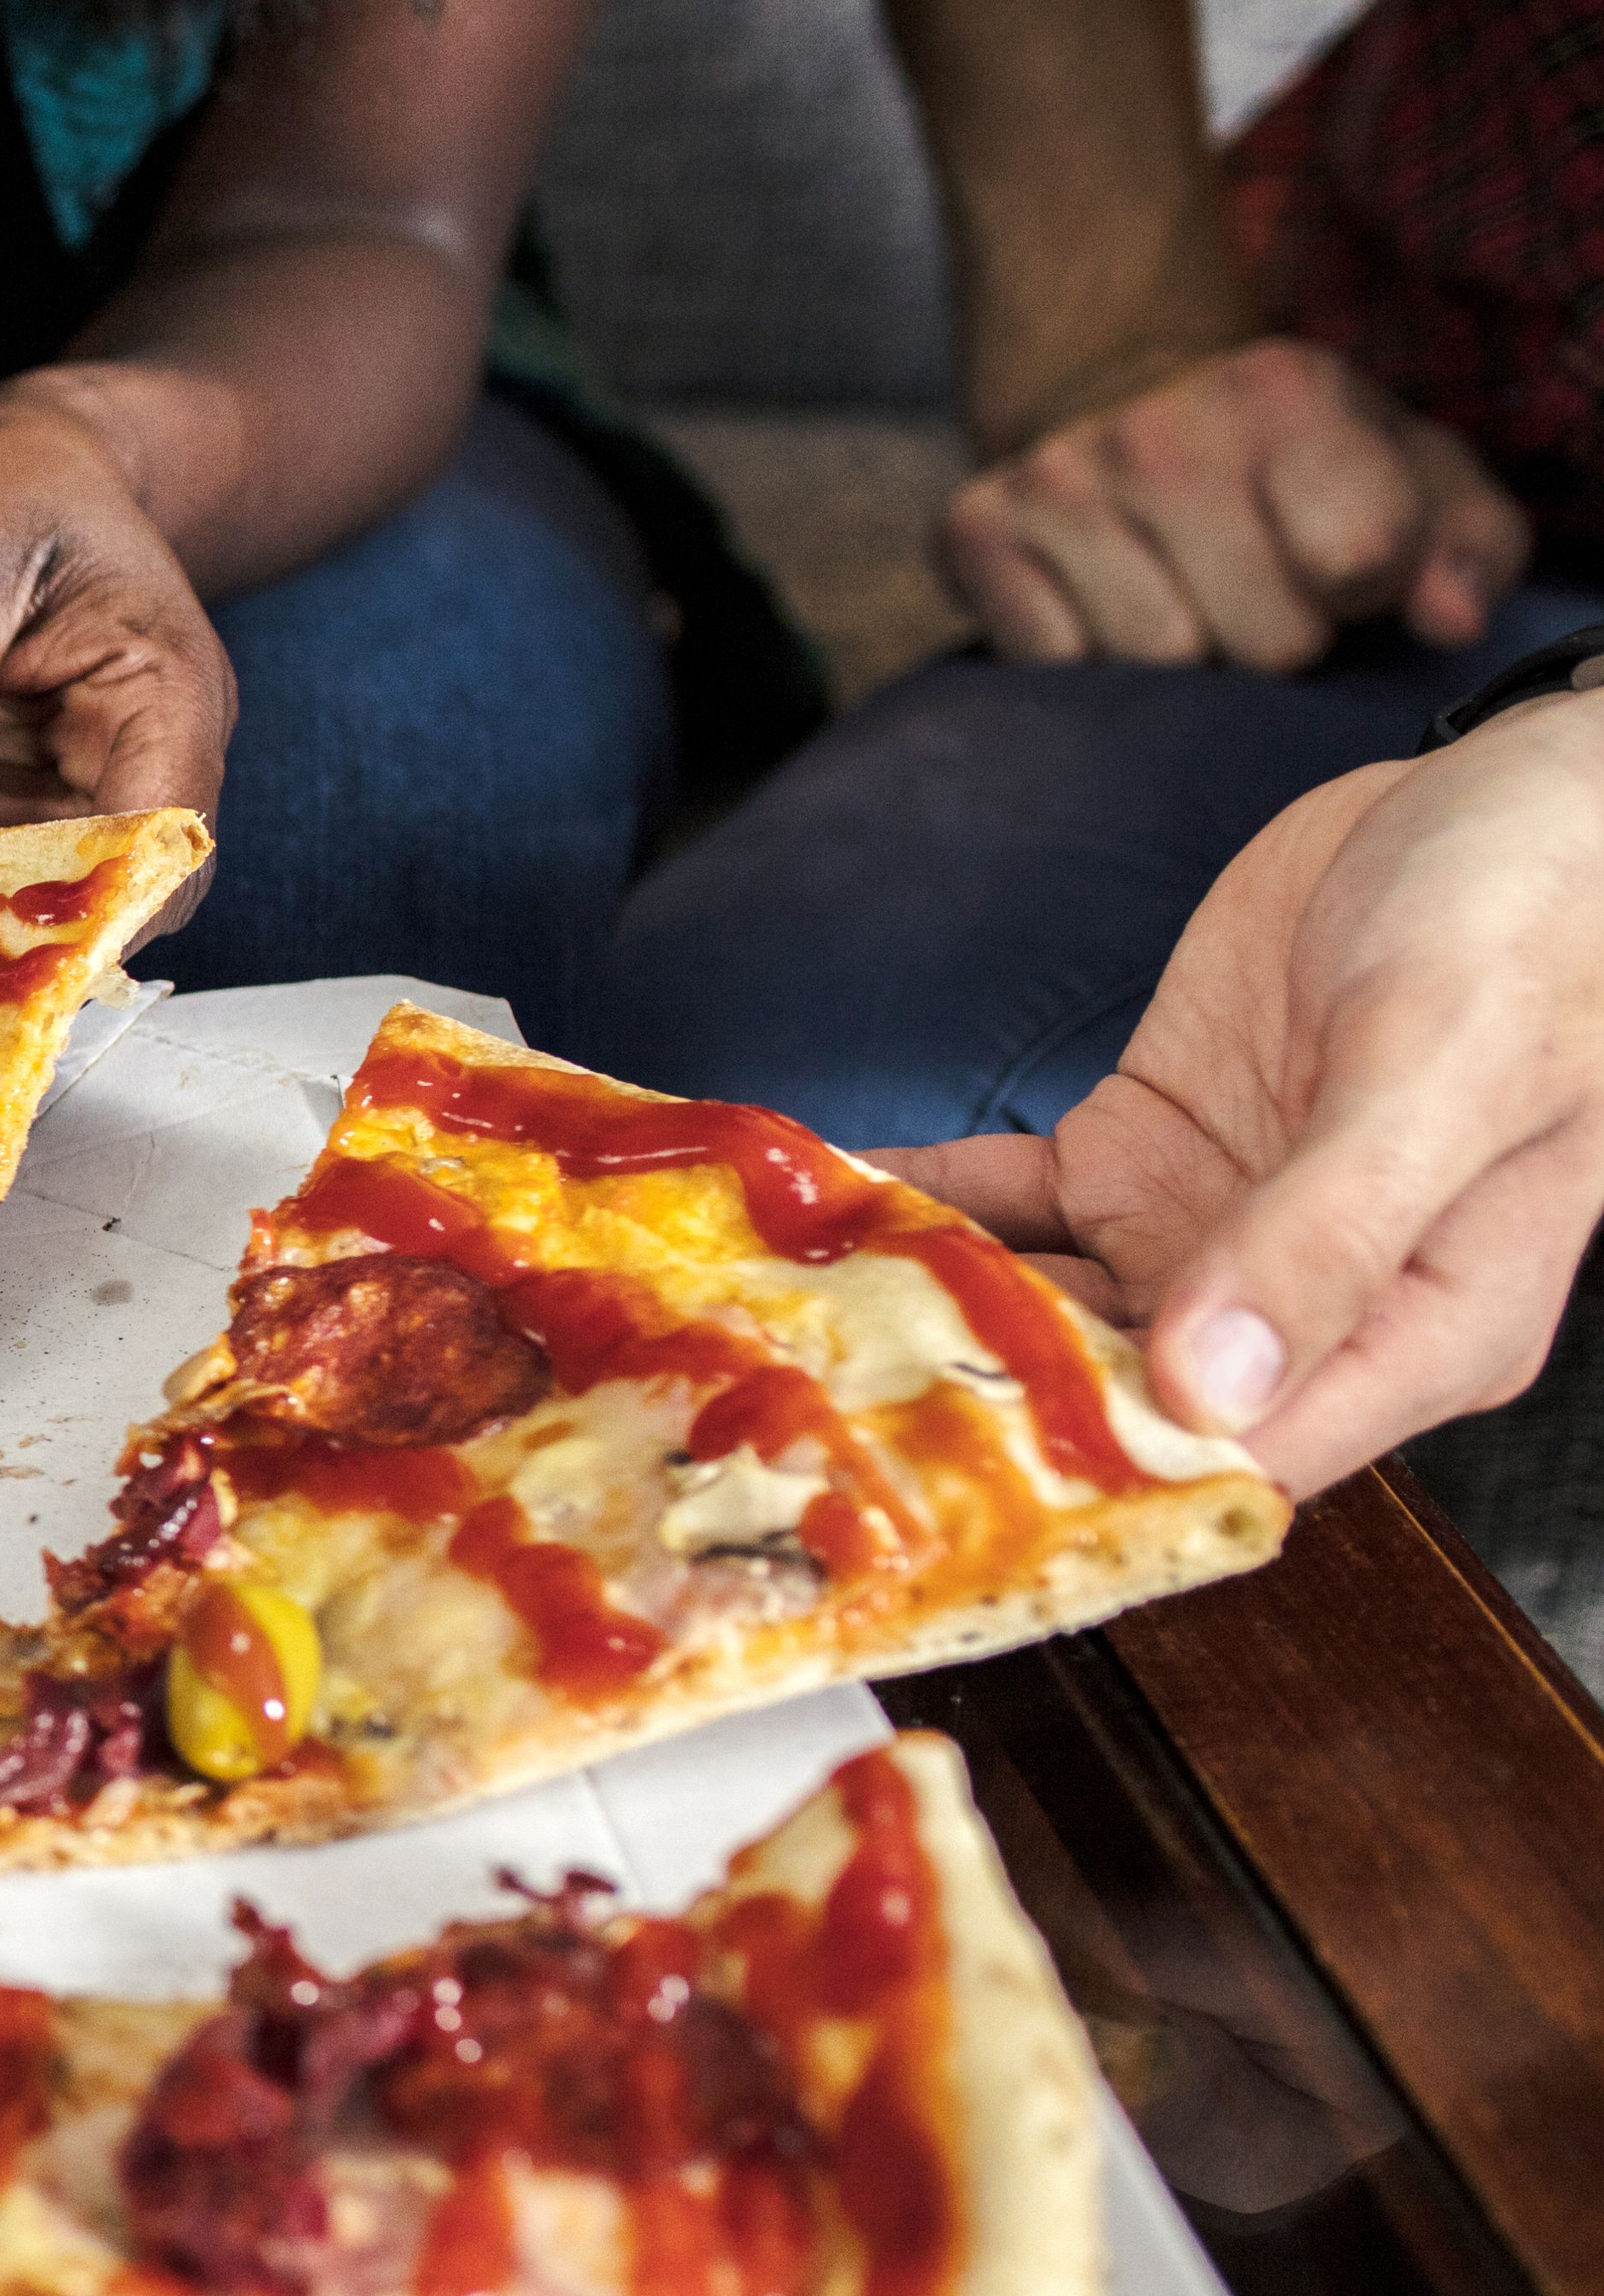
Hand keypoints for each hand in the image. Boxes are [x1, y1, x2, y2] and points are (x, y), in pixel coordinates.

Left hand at [877, 695, 1603, 1490]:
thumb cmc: (1541, 924)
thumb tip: (1213, 1385)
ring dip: (917, 1316)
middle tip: (802, 1415)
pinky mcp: (1144, 1154)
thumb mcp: (1446, 1069)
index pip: (1243, 1462)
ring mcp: (1209, 1235)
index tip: (951, 1493)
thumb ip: (1332, 1231)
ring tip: (769, 1326)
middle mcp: (1299, 1312)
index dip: (1102, 1489)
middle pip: (1115, 1407)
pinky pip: (1009, 1202)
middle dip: (970, 1413)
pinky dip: (916, 1205)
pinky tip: (803, 1209)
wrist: (1522, 802)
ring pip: (1039, 1313)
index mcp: (1417, 1332)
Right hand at [944, 335, 1529, 672]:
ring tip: (1186, 598)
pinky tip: (1106, 603)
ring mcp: (1055, 477)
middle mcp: (1159, 427)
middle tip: (1257, 591)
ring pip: (1156, 664)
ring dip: (1183, 658)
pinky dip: (1088, 661)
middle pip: (1261, 640)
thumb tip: (1446, 620)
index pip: (1355, 561)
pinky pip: (1055, 667)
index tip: (1343, 565)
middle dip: (1273, 639)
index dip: (1363, 591)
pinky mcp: (973, 528)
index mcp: (1286, 391)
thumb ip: (1470, 552)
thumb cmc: (1307, 475)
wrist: (1137, 416)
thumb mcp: (1421, 486)